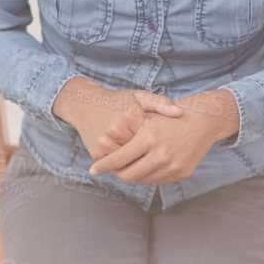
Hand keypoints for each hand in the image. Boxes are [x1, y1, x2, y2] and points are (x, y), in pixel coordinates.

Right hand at [53, 77, 182, 160]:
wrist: (84, 104)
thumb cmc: (117, 101)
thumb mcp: (138, 97)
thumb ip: (159, 104)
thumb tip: (179, 113)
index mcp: (130, 115)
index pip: (153, 137)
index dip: (161, 141)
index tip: (168, 142)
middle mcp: (116, 130)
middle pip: (142, 152)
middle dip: (152, 155)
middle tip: (163, 157)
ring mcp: (105, 143)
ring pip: (130, 162)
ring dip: (139, 164)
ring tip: (150, 161)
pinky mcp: (97, 153)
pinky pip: (117, 166)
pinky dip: (126, 166)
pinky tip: (134, 163)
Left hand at [90, 89, 238, 184]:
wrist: (205, 121)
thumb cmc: (172, 116)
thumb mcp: (149, 117)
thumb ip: (129, 136)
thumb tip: (110, 156)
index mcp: (150, 137)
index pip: (119, 158)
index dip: (103, 166)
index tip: (93, 170)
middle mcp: (161, 154)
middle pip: (129, 175)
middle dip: (118, 173)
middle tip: (113, 169)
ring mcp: (172, 166)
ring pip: (143, 179)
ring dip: (135, 173)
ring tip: (133, 163)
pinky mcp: (181, 173)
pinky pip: (158, 180)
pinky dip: (151, 174)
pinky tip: (151, 163)